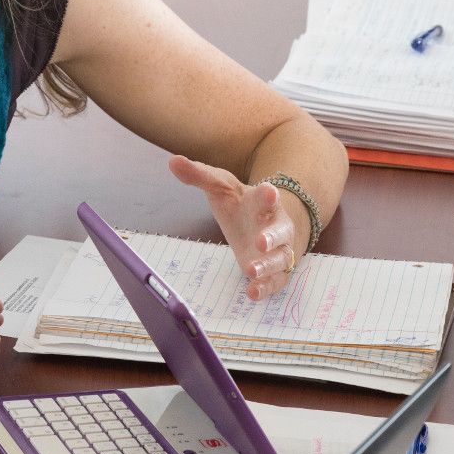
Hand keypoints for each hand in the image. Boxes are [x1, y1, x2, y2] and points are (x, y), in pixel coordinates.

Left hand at [168, 154, 300, 301]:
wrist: (263, 223)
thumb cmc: (240, 204)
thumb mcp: (220, 187)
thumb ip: (199, 175)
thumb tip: (172, 161)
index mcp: (263, 201)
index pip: (268, 196)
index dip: (268, 195)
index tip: (269, 192)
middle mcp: (276, 225)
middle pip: (281, 231)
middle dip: (272, 237)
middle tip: (261, 242)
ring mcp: (279, 249)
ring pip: (281, 259)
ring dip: (268, 266)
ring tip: (250, 271)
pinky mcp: (276, 271)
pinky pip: (276, 281)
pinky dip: (266, 287)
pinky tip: (252, 292)